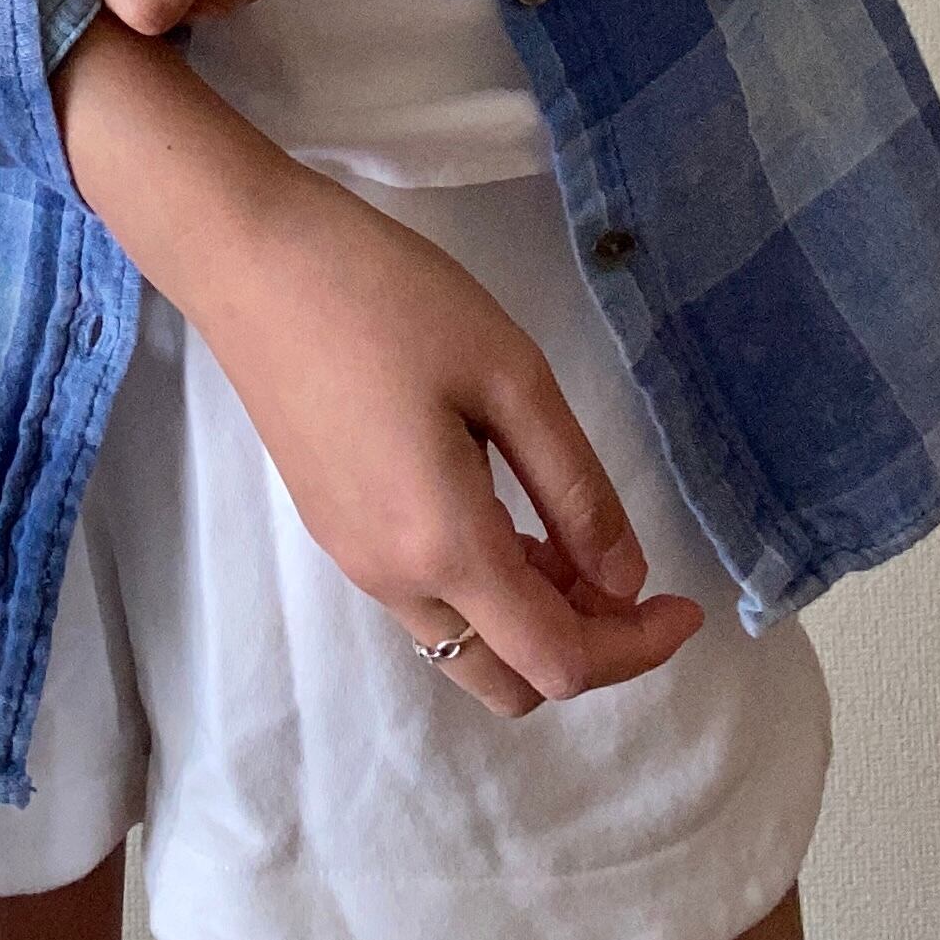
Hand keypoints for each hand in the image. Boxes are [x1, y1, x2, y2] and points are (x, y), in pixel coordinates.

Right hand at [53, 15, 704, 716]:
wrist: (250, 258)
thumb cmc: (386, 297)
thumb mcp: (508, 374)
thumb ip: (574, 488)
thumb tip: (624, 580)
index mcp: (443, 545)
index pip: (558, 660)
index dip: (636, 648)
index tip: (688, 604)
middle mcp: (393, 579)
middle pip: (509, 680)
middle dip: (586, 647)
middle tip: (625, 571)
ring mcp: (353, 559)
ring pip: (464, 647)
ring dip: (533, 618)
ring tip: (572, 530)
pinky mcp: (332, 526)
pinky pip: (427, 602)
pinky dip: (486, 588)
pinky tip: (508, 509)